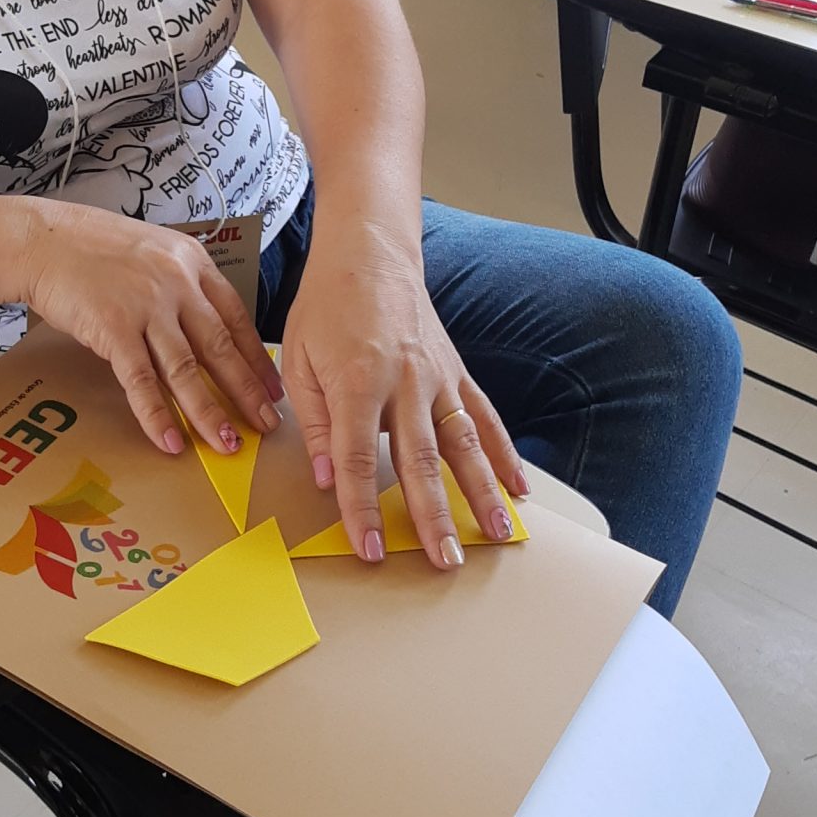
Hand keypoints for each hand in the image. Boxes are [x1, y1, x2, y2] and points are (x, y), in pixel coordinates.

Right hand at [15, 199, 283, 456]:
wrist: (40, 239)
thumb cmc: (89, 246)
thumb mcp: (151, 252)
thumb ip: (178, 284)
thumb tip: (199, 330)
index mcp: (192, 261)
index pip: (236, 317)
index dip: (256, 358)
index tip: (271, 389)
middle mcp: (177, 282)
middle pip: (220, 347)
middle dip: (246, 392)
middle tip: (267, 425)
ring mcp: (146, 305)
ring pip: (187, 369)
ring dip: (209, 412)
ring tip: (227, 443)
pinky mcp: (113, 328)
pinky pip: (142, 381)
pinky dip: (157, 415)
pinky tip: (171, 440)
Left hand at [278, 217, 526, 568]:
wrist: (369, 254)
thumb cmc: (326, 307)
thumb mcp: (298, 361)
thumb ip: (312, 422)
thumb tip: (325, 478)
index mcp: (357, 381)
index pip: (357, 459)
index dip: (361, 508)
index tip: (368, 548)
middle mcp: (404, 382)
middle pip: (420, 461)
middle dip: (431, 516)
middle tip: (443, 562)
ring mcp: (437, 378)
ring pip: (463, 445)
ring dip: (481, 494)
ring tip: (495, 536)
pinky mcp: (456, 373)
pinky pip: (485, 419)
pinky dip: (503, 455)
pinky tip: (519, 489)